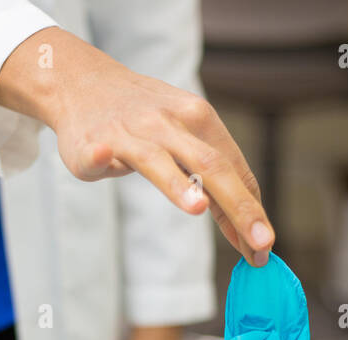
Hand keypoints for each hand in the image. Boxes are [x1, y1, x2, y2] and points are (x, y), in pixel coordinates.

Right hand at [0, 27, 274, 266]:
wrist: (82, 83)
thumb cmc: (143, 122)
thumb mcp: (184, 140)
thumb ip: (211, 181)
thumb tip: (247, 232)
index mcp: (199, 121)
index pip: (234, 169)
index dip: (251, 210)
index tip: (264, 246)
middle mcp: (169, 123)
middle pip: (210, 166)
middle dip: (239, 206)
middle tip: (259, 242)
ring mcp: (130, 132)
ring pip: (158, 159)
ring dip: (178, 184)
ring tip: (199, 208)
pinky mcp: (94, 142)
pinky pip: (99, 151)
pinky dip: (101, 156)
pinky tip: (103, 159)